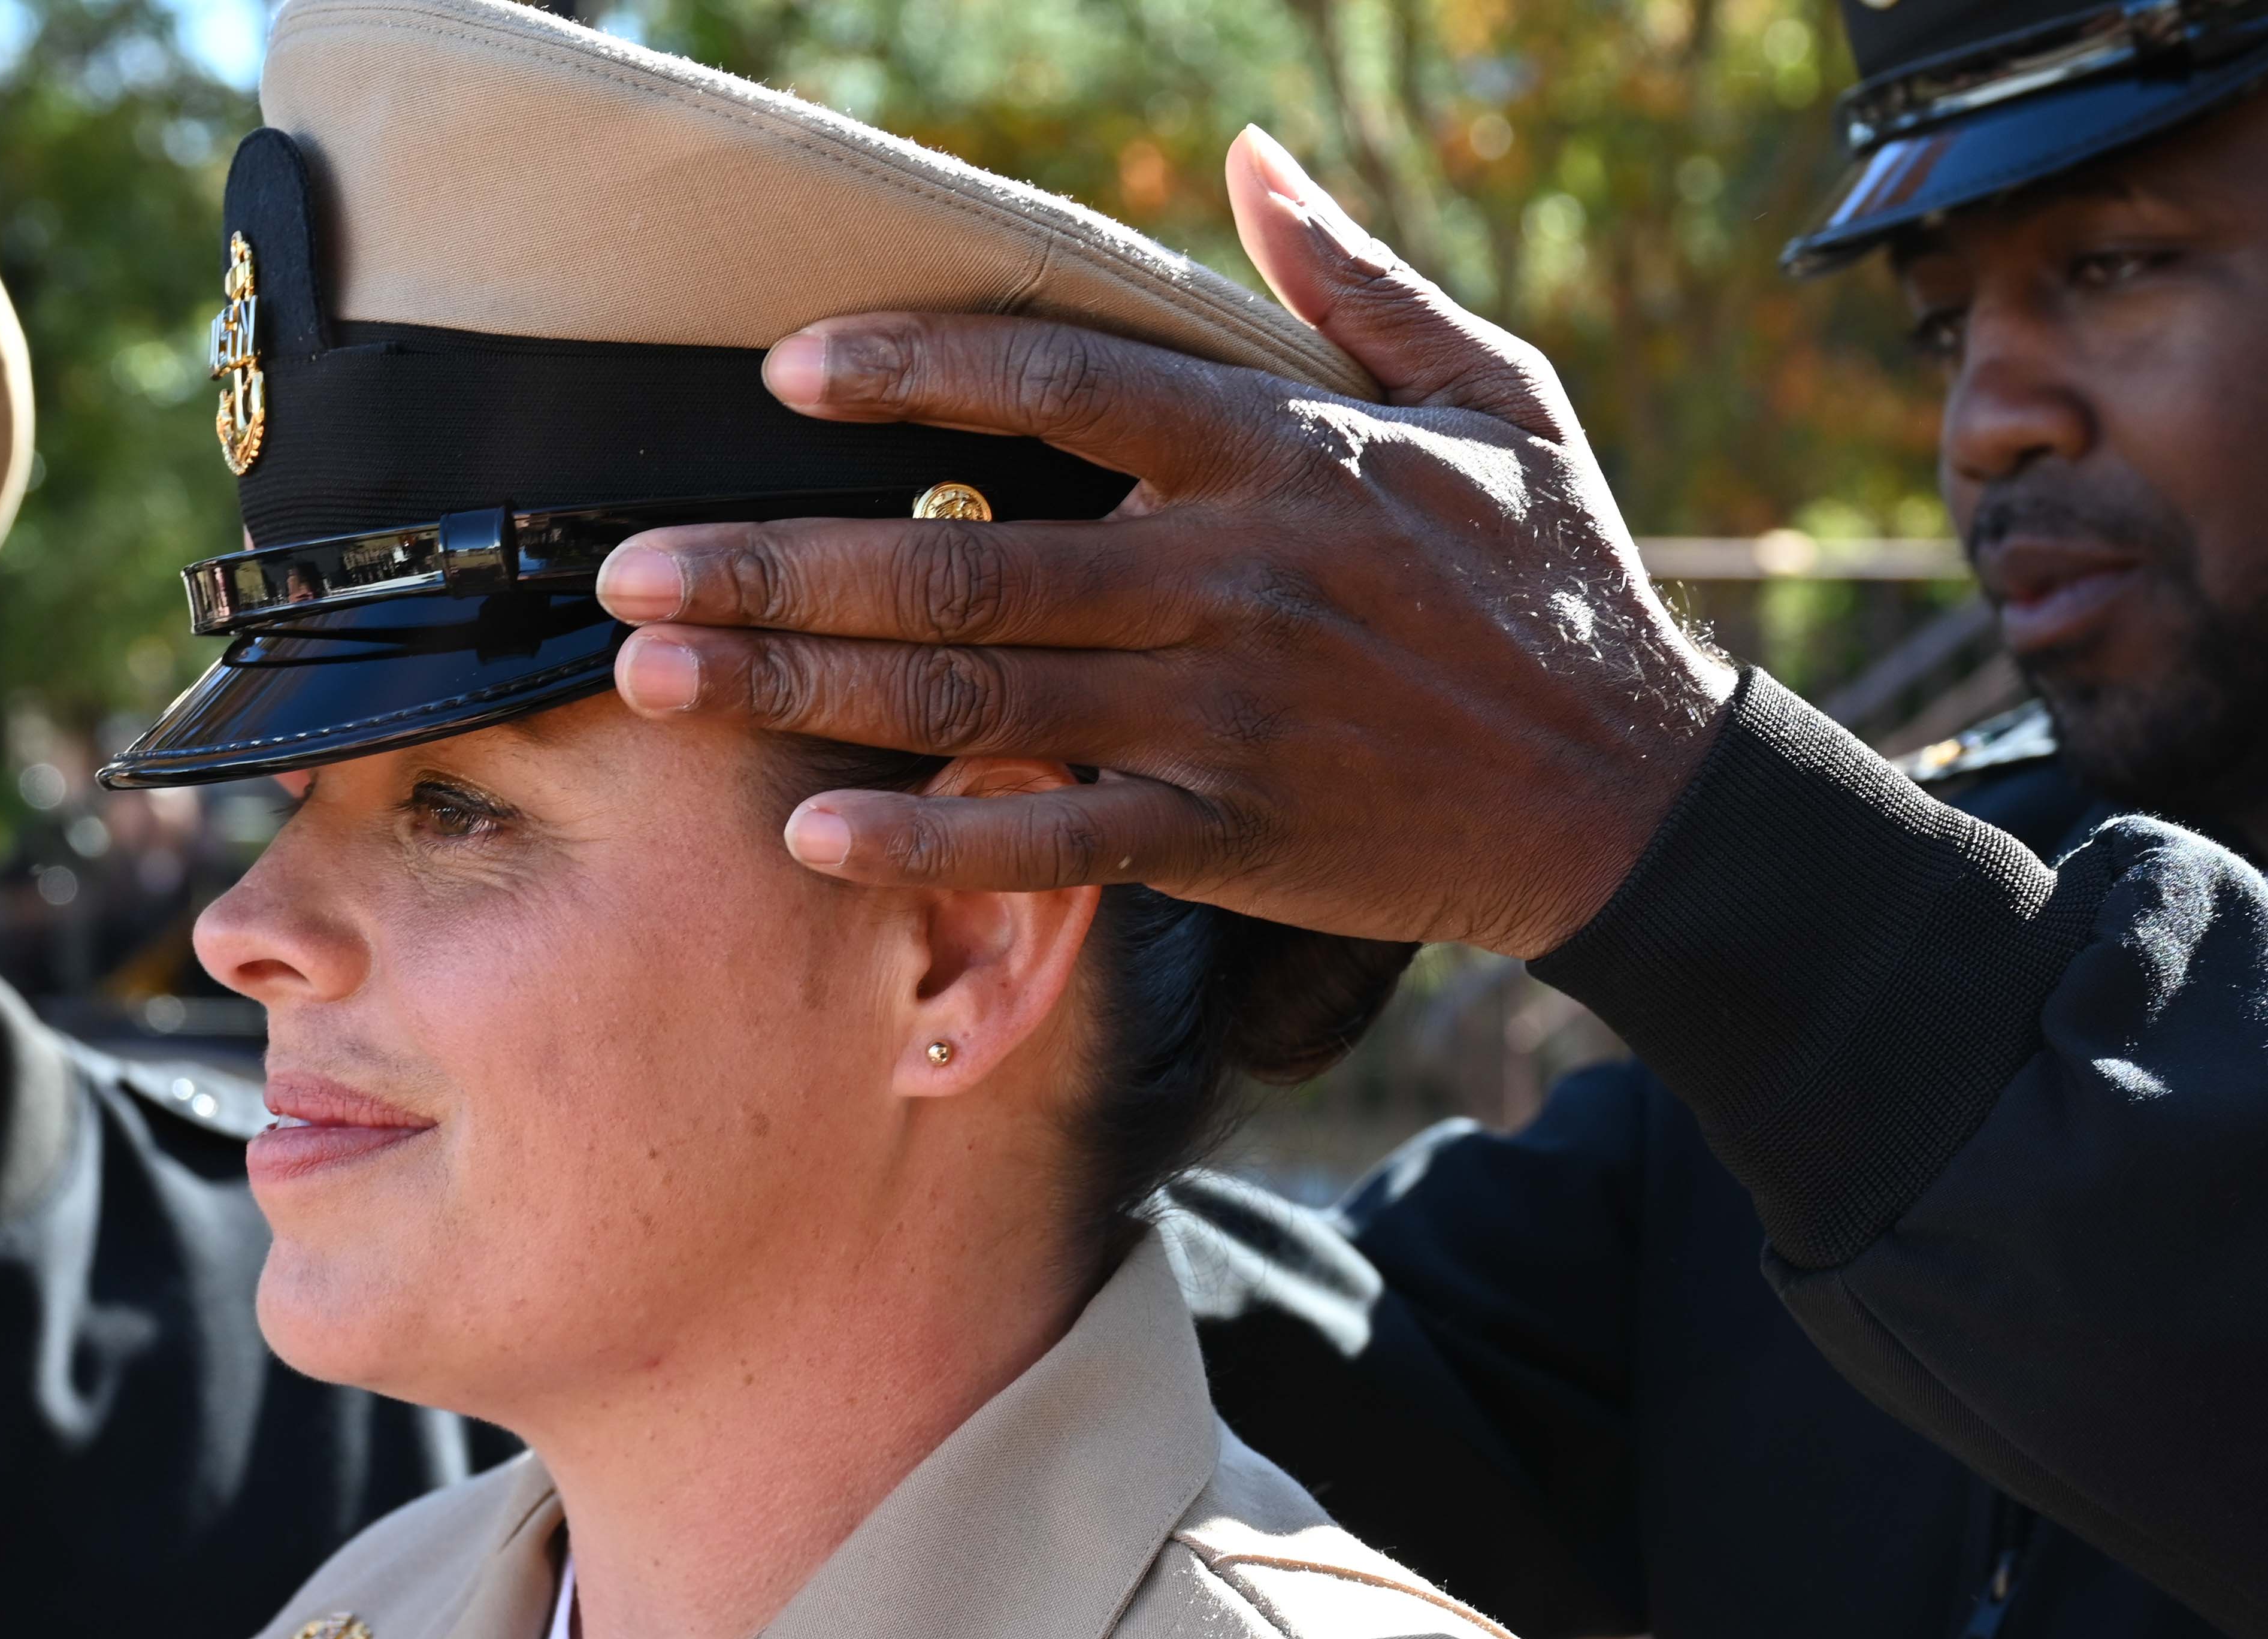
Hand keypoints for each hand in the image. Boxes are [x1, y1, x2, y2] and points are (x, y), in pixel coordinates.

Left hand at [593, 127, 1734, 956]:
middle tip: (633, 566)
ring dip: (804, 687)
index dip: (919, 370)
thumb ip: (1355, 282)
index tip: (788, 367)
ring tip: (660, 672)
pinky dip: (935, 841)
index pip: (1063, 386)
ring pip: (973, 693)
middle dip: (782, 564)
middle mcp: (1229, 580)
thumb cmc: (1556, 584)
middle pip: (965, 558)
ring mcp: (1219, 715)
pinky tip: (818, 836)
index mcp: (1281, 453)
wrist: (1634, 795)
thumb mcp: (1489, 398)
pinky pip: (1050, 839)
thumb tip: (1247, 168)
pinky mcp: (1222, 834)